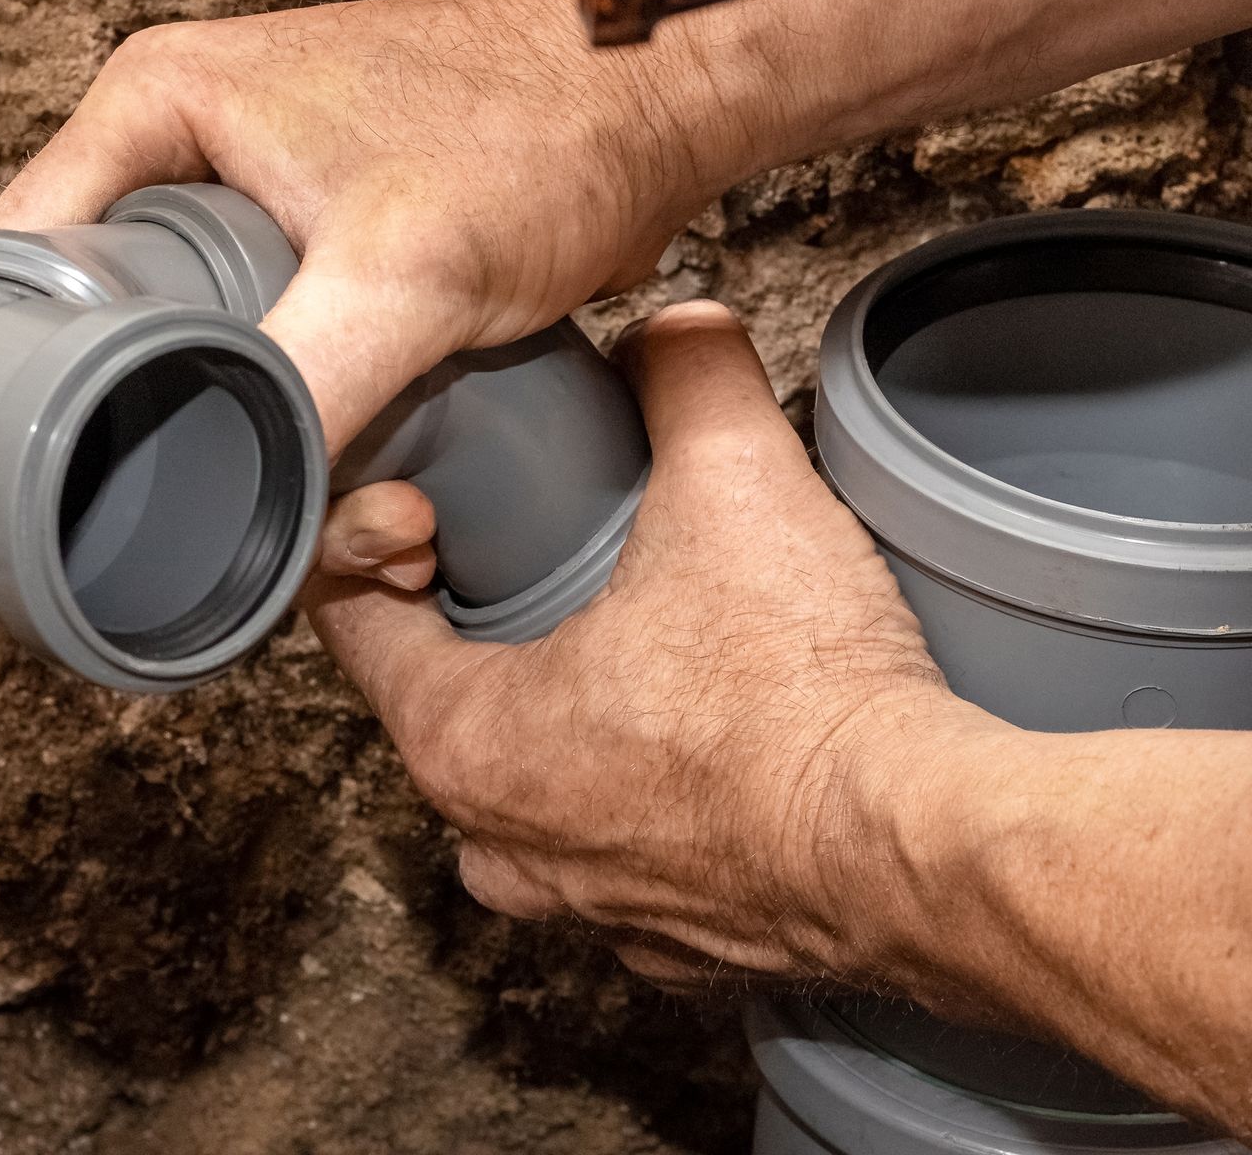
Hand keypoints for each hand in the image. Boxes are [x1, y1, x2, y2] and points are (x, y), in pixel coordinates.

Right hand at [0, 0, 756, 452]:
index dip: (36, 382)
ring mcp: (248, 201)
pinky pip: (265, 354)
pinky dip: (296, 418)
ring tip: (333, 507)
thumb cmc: (542, 123)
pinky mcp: (313, 250)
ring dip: (248, 441)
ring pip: (195, 355)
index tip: (75, 478)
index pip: (27, 266)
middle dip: (165, 428)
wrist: (654, 100)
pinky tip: (347, 474)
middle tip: (228, 507)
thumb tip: (231, 501)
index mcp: (155, 109)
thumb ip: (296, 388)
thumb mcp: (402, 269)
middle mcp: (184, 148)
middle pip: (110, 328)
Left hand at [307, 301, 1010, 990]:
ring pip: (532, 783)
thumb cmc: (805, 705)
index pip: (349, 620)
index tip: (438, 502)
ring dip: (566, 710)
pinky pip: (624, 844)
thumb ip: (686, 377)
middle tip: (546, 553)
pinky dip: (649, 787)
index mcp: (462, 741)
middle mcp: (500, 842)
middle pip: (440, 701)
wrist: (925, 853)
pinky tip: (711, 730)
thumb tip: (675, 333)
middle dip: (479, 621)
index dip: (378, 536)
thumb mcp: (734, 482)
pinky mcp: (673, 942)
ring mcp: (584, 904)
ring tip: (636, 637)